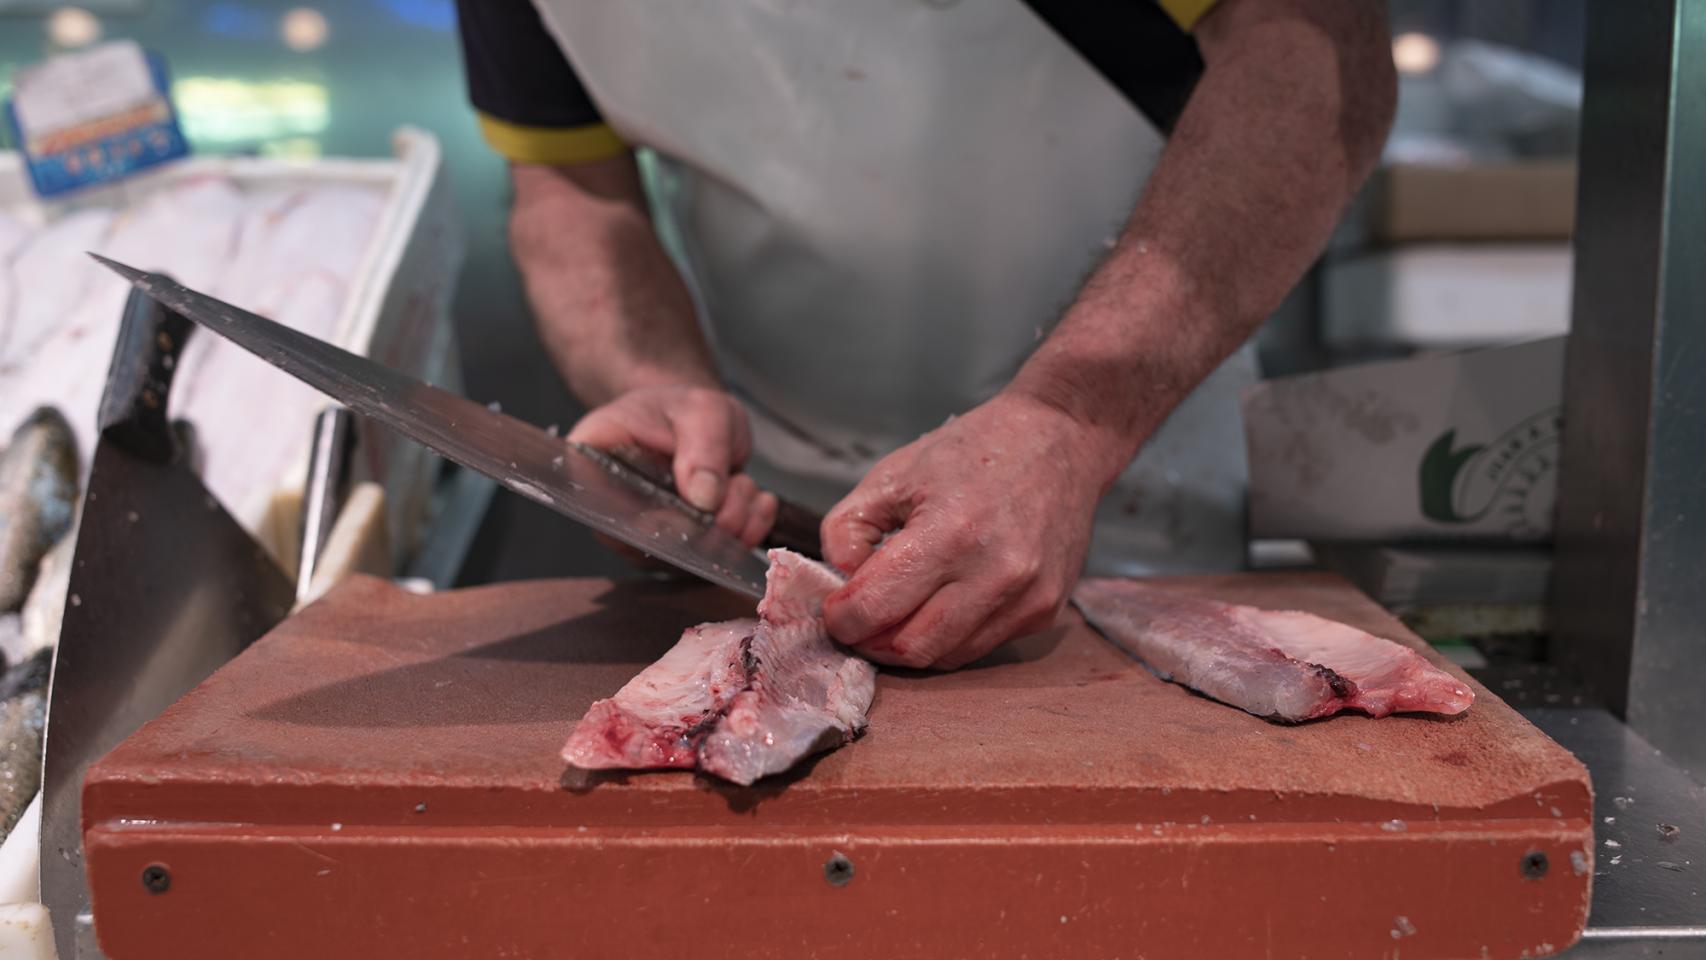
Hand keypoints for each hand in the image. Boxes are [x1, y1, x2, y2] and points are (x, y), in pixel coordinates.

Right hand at [568, 385, 778, 546]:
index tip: (689, 511)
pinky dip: (747, 532)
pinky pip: (714, 559)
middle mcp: (610, 508)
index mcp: (591, 463)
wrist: (699, 425)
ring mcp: (642, 536)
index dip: (645, 520)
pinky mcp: (677, 552)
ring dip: (732, 524)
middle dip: (704, 524)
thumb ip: (704, 448)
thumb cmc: (684, 411)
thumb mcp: (702, 410)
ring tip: (743, 483)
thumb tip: (705, 500)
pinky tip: (758, 502)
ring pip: (687, 556)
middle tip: (735, 488)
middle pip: (647, 541)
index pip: (598, 505)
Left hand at [819, 392, 1115, 669]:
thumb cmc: (971, 451)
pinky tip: (940, 602)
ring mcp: (1026, 598)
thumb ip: (846, 530)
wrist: (1060, 441)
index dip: (841, 618)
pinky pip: (980, 647)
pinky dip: (948, 636)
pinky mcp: (1045, 611)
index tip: (833, 608)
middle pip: (909, 648)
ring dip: (908, 644)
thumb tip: (842, 585)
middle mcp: (995, 573)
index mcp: (950, 532)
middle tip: (858, 620)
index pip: (874, 608)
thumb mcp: (892, 474)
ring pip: (945, 658)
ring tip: (896, 611)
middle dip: (870, 641)